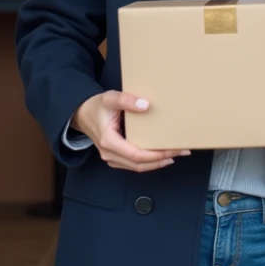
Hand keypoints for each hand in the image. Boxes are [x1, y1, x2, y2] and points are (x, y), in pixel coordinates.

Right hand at [72, 91, 189, 171]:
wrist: (82, 114)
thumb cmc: (97, 106)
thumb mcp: (110, 98)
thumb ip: (126, 100)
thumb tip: (146, 105)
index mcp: (109, 141)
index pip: (137, 155)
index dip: (157, 155)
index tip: (173, 149)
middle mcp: (109, 154)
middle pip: (139, 164)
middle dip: (162, 159)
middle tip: (182, 151)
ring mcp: (111, 158)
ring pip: (137, 167)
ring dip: (157, 163)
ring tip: (175, 154)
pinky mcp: (115, 157)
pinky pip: (133, 164)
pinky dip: (149, 162)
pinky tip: (161, 156)